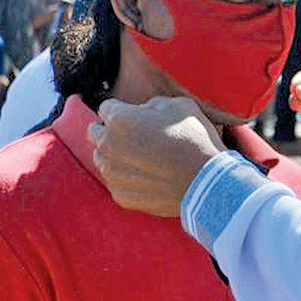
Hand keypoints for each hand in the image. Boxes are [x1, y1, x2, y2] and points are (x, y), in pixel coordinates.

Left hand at [88, 96, 224, 216]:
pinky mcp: (120, 196)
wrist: (205, 182)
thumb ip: (152, 104)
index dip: (121, 109)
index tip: (134, 114)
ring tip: (142, 157)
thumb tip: (143, 111)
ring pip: (102, 158)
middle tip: (134, 134)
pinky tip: (148, 176)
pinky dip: (126, 177)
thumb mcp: (179, 106)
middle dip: (110, 130)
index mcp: (120, 119)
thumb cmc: (194, 139)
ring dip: (116, 154)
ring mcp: (112, 173)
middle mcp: (108, 145)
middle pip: (95, 132)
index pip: (105, 108)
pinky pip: (116, 181)